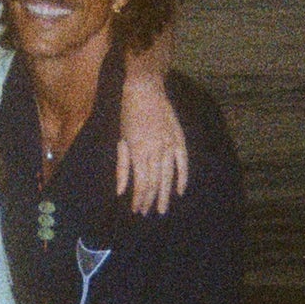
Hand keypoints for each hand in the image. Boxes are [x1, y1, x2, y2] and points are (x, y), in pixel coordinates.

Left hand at [117, 73, 187, 214]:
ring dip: (165, 194)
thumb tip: (121, 192)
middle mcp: (155, 150)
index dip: (139, 199)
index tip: (137, 209)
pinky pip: (183, 163)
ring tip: (162, 209)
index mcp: (138, 151)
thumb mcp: (121, 140)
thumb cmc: (128, 114)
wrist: (145, 90)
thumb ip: (122, 167)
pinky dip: (182, 178)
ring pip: (168, 177)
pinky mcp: (179, 139)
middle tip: (148, 213)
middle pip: (154, 183)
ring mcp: (169, 145)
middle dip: (150, 200)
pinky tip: (179, 191)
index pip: (141, 183)